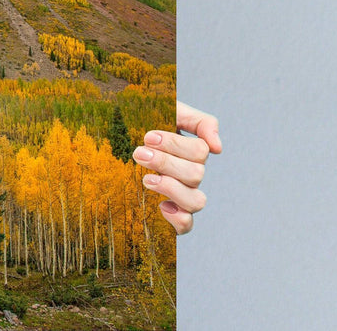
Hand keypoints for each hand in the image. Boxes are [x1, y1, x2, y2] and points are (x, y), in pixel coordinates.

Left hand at [135, 100, 220, 233]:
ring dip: (171, 188)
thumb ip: (200, 122)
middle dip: (165, 162)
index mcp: (192, 152)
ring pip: (196, 201)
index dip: (175, 145)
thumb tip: (218, 148)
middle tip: (139, 153)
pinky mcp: (171, 215)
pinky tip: (160, 205)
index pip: (200, 151)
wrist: (118, 139)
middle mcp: (191, 175)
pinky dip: (178, 218)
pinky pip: (186, 225)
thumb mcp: (172, 112)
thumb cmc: (145, 124)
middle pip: (196, 174)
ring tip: (147, 179)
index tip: (148, 137)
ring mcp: (183, 196)